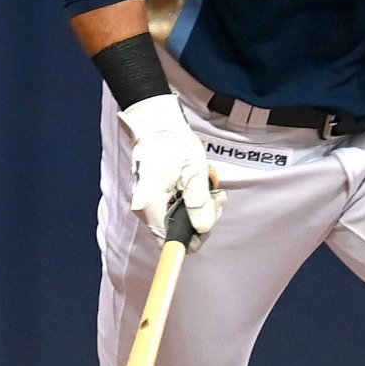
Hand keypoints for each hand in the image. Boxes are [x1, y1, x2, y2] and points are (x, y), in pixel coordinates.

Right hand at [118, 93, 225, 249]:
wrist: (156, 124)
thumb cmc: (172, 144)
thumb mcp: (193, 173)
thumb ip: (199, 203)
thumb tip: (203, 228)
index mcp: (150, 206)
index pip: (169, 241)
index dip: (191, 239)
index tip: (207, 226)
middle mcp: (146, 208)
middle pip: (176, 231)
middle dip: (202, 218)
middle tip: (218, 198)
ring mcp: (150, 202)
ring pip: (178, 218)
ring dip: (199, 208)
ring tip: (214, 190)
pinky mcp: (155, 195)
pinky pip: (175, 207)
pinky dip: (190, 200)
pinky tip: (202, 187)